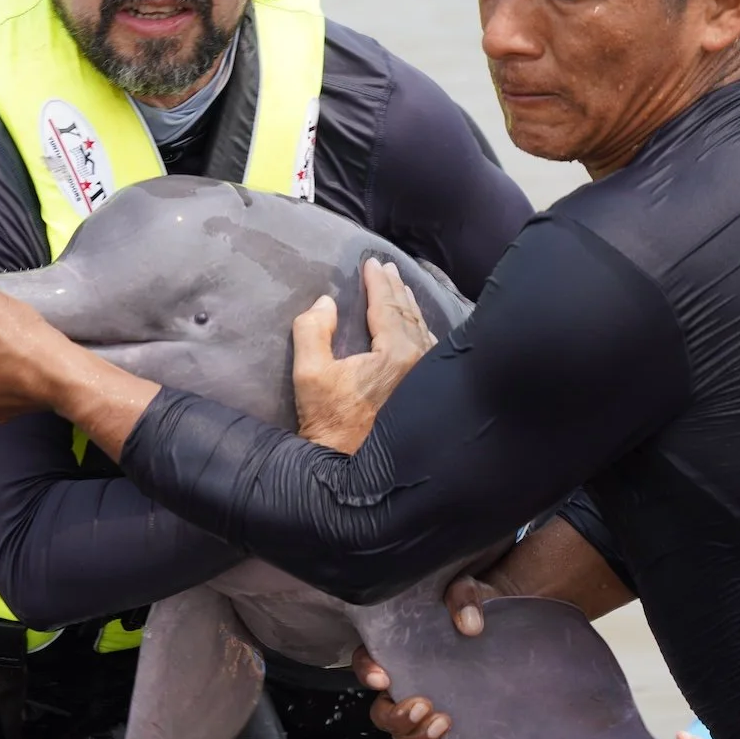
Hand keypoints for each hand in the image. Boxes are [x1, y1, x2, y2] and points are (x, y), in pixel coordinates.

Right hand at [293, 259, 435, 453]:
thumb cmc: (331, 425)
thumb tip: (325, 302)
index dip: (377, 282)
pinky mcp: (428, 393)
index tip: (371, 262)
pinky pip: (429, 348)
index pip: (388, 306)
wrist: (355, 476)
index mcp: (398, 354)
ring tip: (400, 289)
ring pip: (423, 330)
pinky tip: (416, 326)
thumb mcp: (310, 375)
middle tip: (386, 268)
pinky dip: (420, 329)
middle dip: (396, 288)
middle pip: (409, 314)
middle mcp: (422, 361)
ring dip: (409, 307)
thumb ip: (312, 330)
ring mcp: (429, 378)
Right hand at [353, 570, 513, 738]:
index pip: (365, 663)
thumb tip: (470, 624)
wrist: (502, 627)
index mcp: (395, 650)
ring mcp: (426, 708)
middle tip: (423, 705)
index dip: (366, 672)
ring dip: (417, 737)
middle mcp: (404, 683)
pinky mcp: (450, 726)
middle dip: (396, 716)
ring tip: (444, 724)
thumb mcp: (464, 589)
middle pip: (381, 713)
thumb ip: (463, 597)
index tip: (383, 677)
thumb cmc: (469, 605)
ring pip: (403, 736)